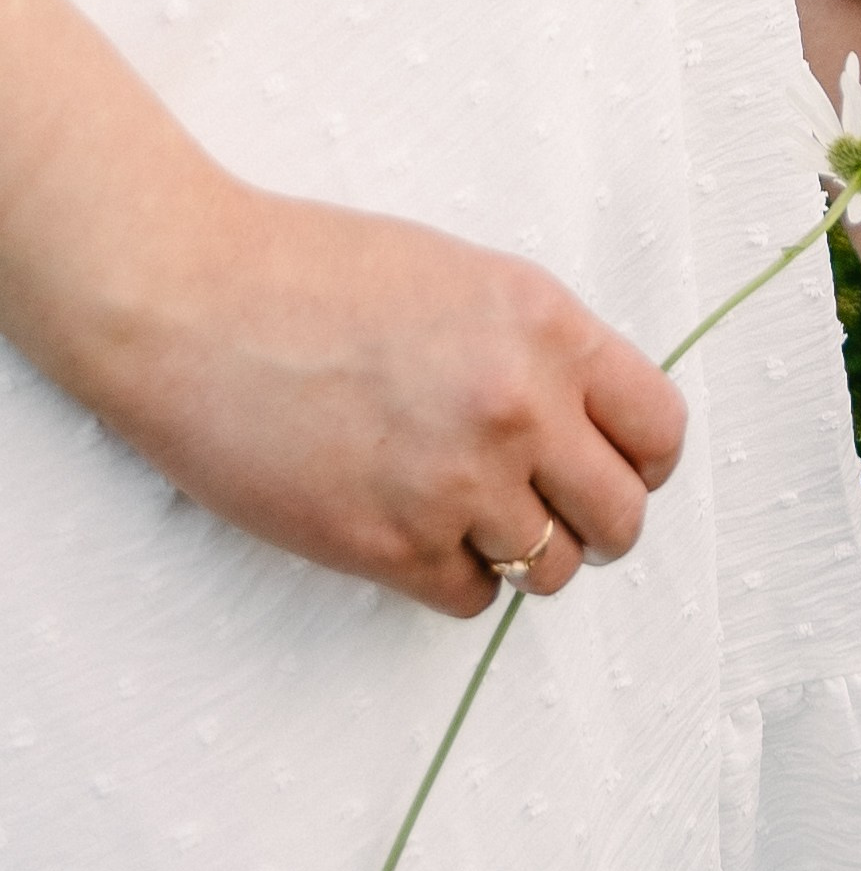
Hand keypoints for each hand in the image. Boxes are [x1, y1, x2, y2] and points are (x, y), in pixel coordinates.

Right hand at [57, 168, 687, 618]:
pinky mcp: (387, 545)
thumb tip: (586, 418)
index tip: (614, 467)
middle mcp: (520, 409)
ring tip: (472, 517)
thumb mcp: (467, 280)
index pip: (660, 430)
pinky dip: (452, 577)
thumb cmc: (314, 274)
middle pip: (621, 517)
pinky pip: (469, 597)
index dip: (642, 460)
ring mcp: (457, 484)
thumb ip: (541, 347)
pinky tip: (414, 532)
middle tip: (551, 509)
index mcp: (549, 329)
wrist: (191, 302)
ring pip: (551, 568)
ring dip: (523, 553)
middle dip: (594, 521)